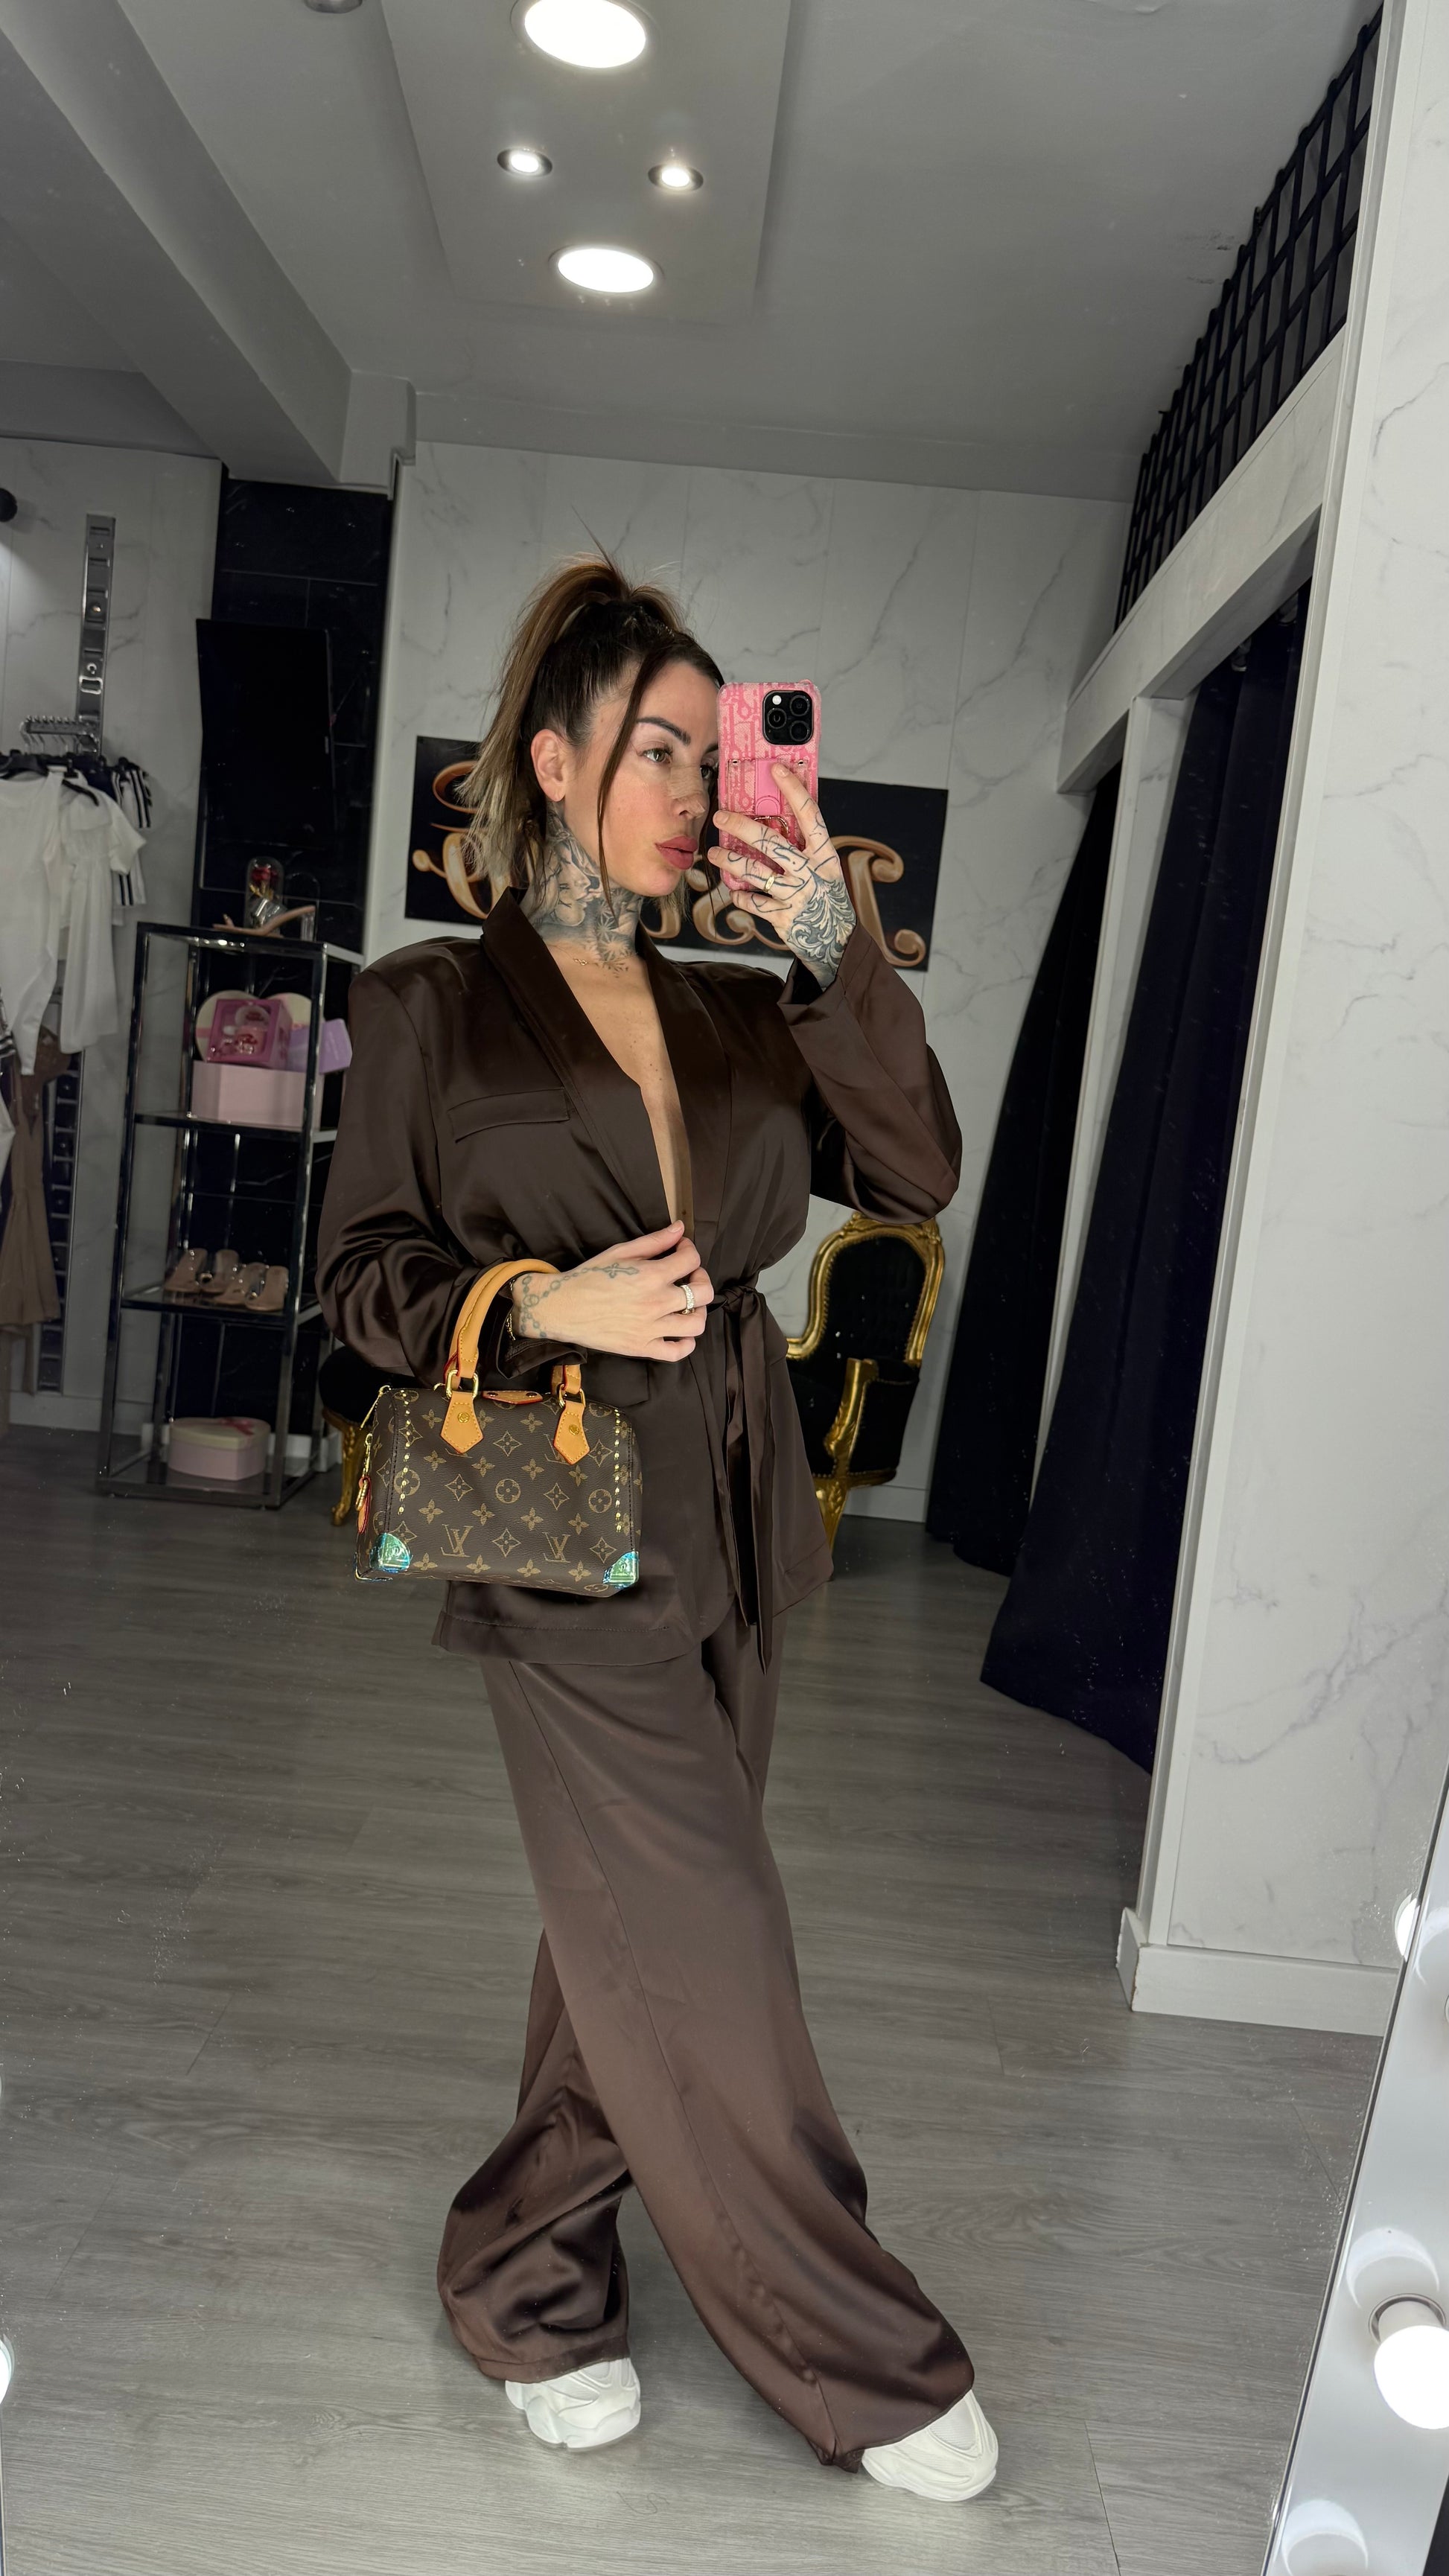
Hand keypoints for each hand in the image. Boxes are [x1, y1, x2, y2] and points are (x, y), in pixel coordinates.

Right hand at [510, 1219, 712, 1362]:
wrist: (562, 1307)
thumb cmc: (589, 1277)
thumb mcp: (620, 1251)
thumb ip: (654, 1241)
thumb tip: (680, 1229)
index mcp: (651, 1276)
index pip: (691, 1260)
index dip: (690, 1250)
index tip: (681, 1249)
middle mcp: (656, 1303)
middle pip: (704, 1293)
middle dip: (701, 1279)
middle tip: (689, 1276)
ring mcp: (651, 1329)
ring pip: (697, 1324)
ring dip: (699, 1310)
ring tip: (687, 1304)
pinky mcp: (642, 1348)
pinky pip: (677, 1352)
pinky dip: (686, 1343)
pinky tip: (680, 1331)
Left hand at [708, 763, 855, 983]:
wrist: (838, 941)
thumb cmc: (826, 897)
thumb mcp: (824, 869)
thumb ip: (804, 850)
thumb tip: (776, 820)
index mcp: (824, 854)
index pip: (809, 815)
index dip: (793, 790)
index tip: (776, 770)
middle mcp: (811, 872)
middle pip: (771, 842)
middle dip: (741, 827)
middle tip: (720, 817)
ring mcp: (797, 895)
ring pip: (756, 873)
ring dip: (731, 862)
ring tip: (716, 855)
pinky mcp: (784, 917)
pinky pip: (755, 903)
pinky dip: (742, 897)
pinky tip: (735, 892)